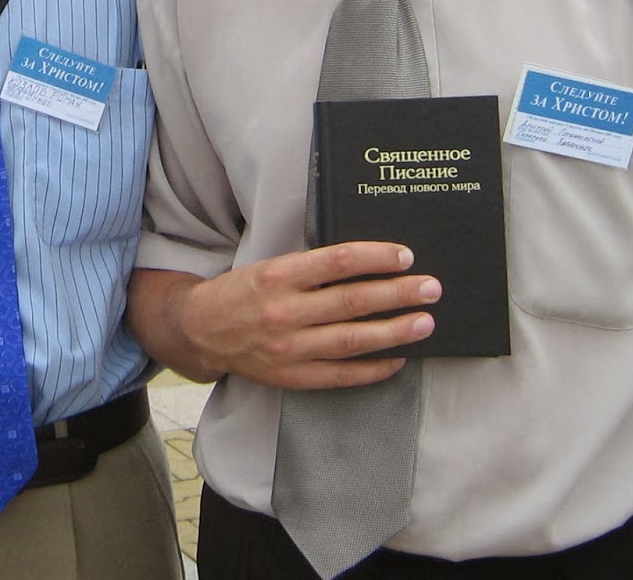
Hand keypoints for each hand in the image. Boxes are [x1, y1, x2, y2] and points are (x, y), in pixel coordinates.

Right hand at [177, 243, 438, 389]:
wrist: (201, 331)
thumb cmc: (241, 293)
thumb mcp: (269, 268)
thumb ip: (310, 269)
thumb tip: (365, 266)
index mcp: (278, 276)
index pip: (337, 262)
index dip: (375, 258)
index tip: (405, 256)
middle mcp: (284, 312)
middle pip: (353, 301)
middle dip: (398, 293)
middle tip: (431, 288)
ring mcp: (290, 348)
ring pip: (353, 339)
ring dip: (395, 331)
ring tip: (425, 322)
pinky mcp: (293, 376)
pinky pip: (342, 374)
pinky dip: (374, 368)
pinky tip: (398, 359)